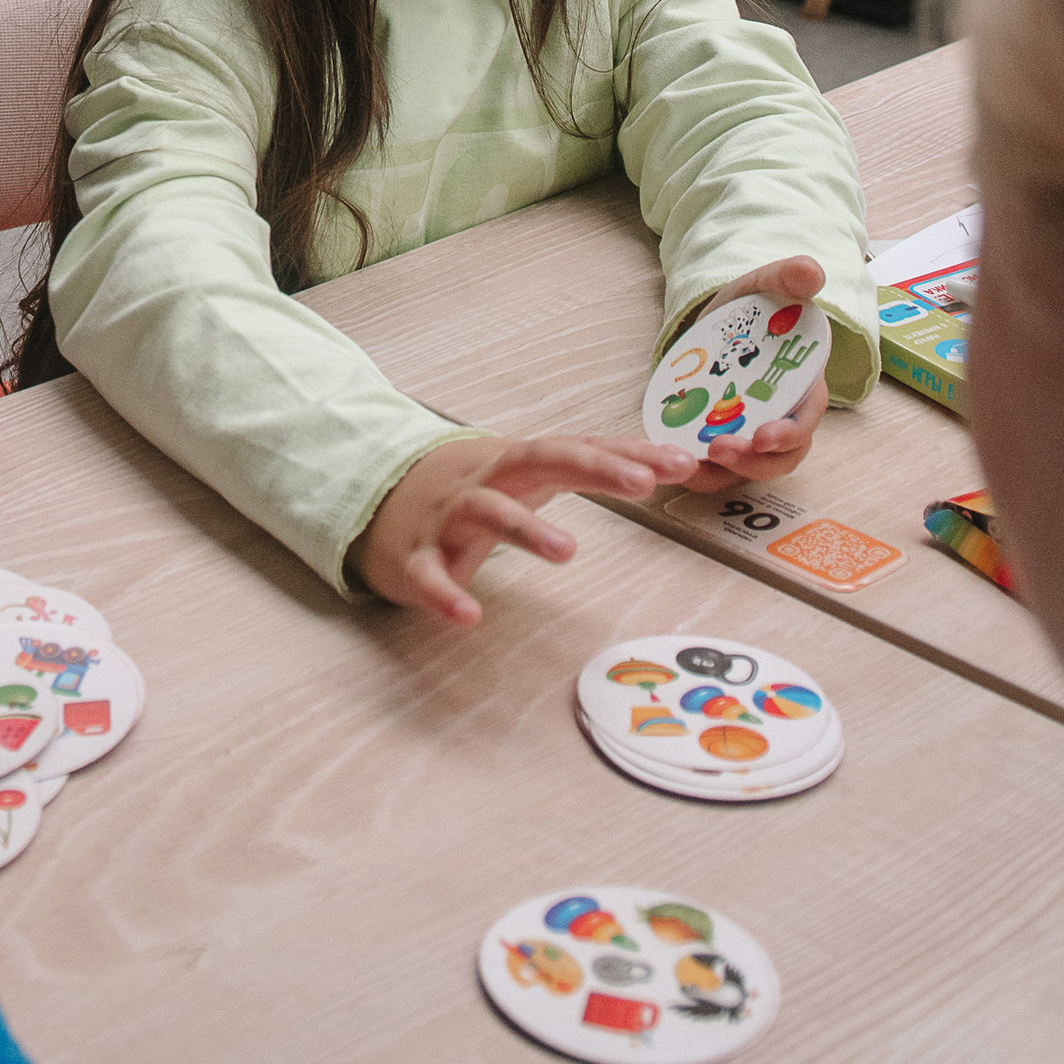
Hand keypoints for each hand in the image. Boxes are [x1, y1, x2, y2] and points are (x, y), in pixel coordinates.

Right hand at [351, 429, 699, 627]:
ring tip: (566, 550)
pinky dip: (445, 592)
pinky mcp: (416, 557)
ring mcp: (448, 516)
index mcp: (518, 464)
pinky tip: (468, 615)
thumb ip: (591, 469)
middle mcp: (486, 480)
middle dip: (591, 467)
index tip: (681, 463)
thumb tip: (675, 463)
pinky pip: (429, 575)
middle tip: (640, 482)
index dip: (628, 454)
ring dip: (525, 528)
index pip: (579, 448)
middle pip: (539, 460)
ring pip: (486, 510)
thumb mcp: (529, 475)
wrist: (381, 501)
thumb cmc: (475, 490)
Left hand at [667, 256, 831, 496]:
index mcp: (805, 387)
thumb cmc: (752, 307)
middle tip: (720, 449)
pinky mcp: (723, 441)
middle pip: (779, 458)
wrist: (719, 320)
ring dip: (723, 471)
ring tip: (691, 464)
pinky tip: (671, 462)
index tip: (764, 436)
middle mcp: (783, 419)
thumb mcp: (766, 285)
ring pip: (747, 469)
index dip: (789, 433)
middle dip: (752, 461)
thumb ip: (788, 278)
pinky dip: (697, 472)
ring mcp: (752, 435)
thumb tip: (811, 273)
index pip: (806, 420)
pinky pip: (715, 468)